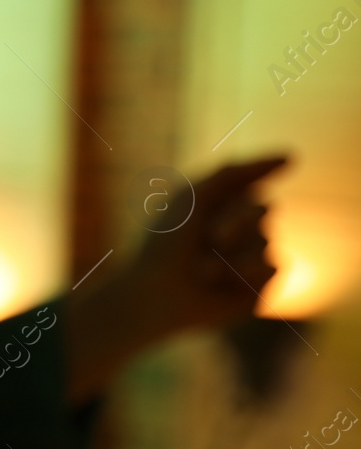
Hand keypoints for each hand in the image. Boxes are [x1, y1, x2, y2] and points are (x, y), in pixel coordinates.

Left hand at [129, 154, 287, 333]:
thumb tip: (292, 156)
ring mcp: (250, 257)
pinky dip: (243, 270)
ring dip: (232, 251)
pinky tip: (220, 283)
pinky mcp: (259, 285)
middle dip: (233, 220)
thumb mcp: (196, 197)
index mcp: (222, 203)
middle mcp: (239, 229)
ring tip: (203, 268)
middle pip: (262, 209)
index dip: (239, 189)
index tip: (223, 198)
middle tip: (208, 238)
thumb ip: (237, 172)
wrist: (156, 292)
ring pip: (266, 239)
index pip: (252, 183)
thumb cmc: (167, 242)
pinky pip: (273, 265)